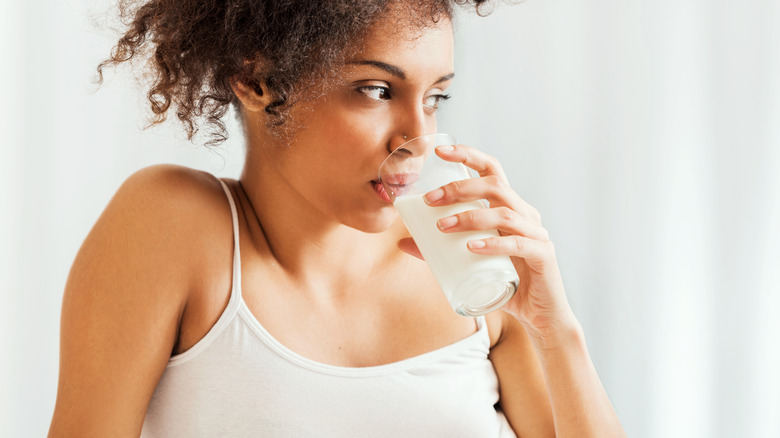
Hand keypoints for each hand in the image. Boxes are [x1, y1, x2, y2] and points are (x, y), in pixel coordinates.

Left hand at [397, 144, 576, 340]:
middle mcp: (526, 214)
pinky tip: (473, 247)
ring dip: (470, 217)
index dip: (468, 156)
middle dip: (460, 188)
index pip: (492, 170)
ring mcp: (537, 233)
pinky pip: (519, 245)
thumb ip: (439, 252)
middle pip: (495, 186)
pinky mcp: (544, 256)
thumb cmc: (503, 282)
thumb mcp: (468, 263)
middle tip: (430, 200)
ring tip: (442, 226)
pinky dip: (494, 244)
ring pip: (504, 214)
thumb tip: (402, 242)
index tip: (440, 151)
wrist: (538, 314)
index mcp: (510, 207)